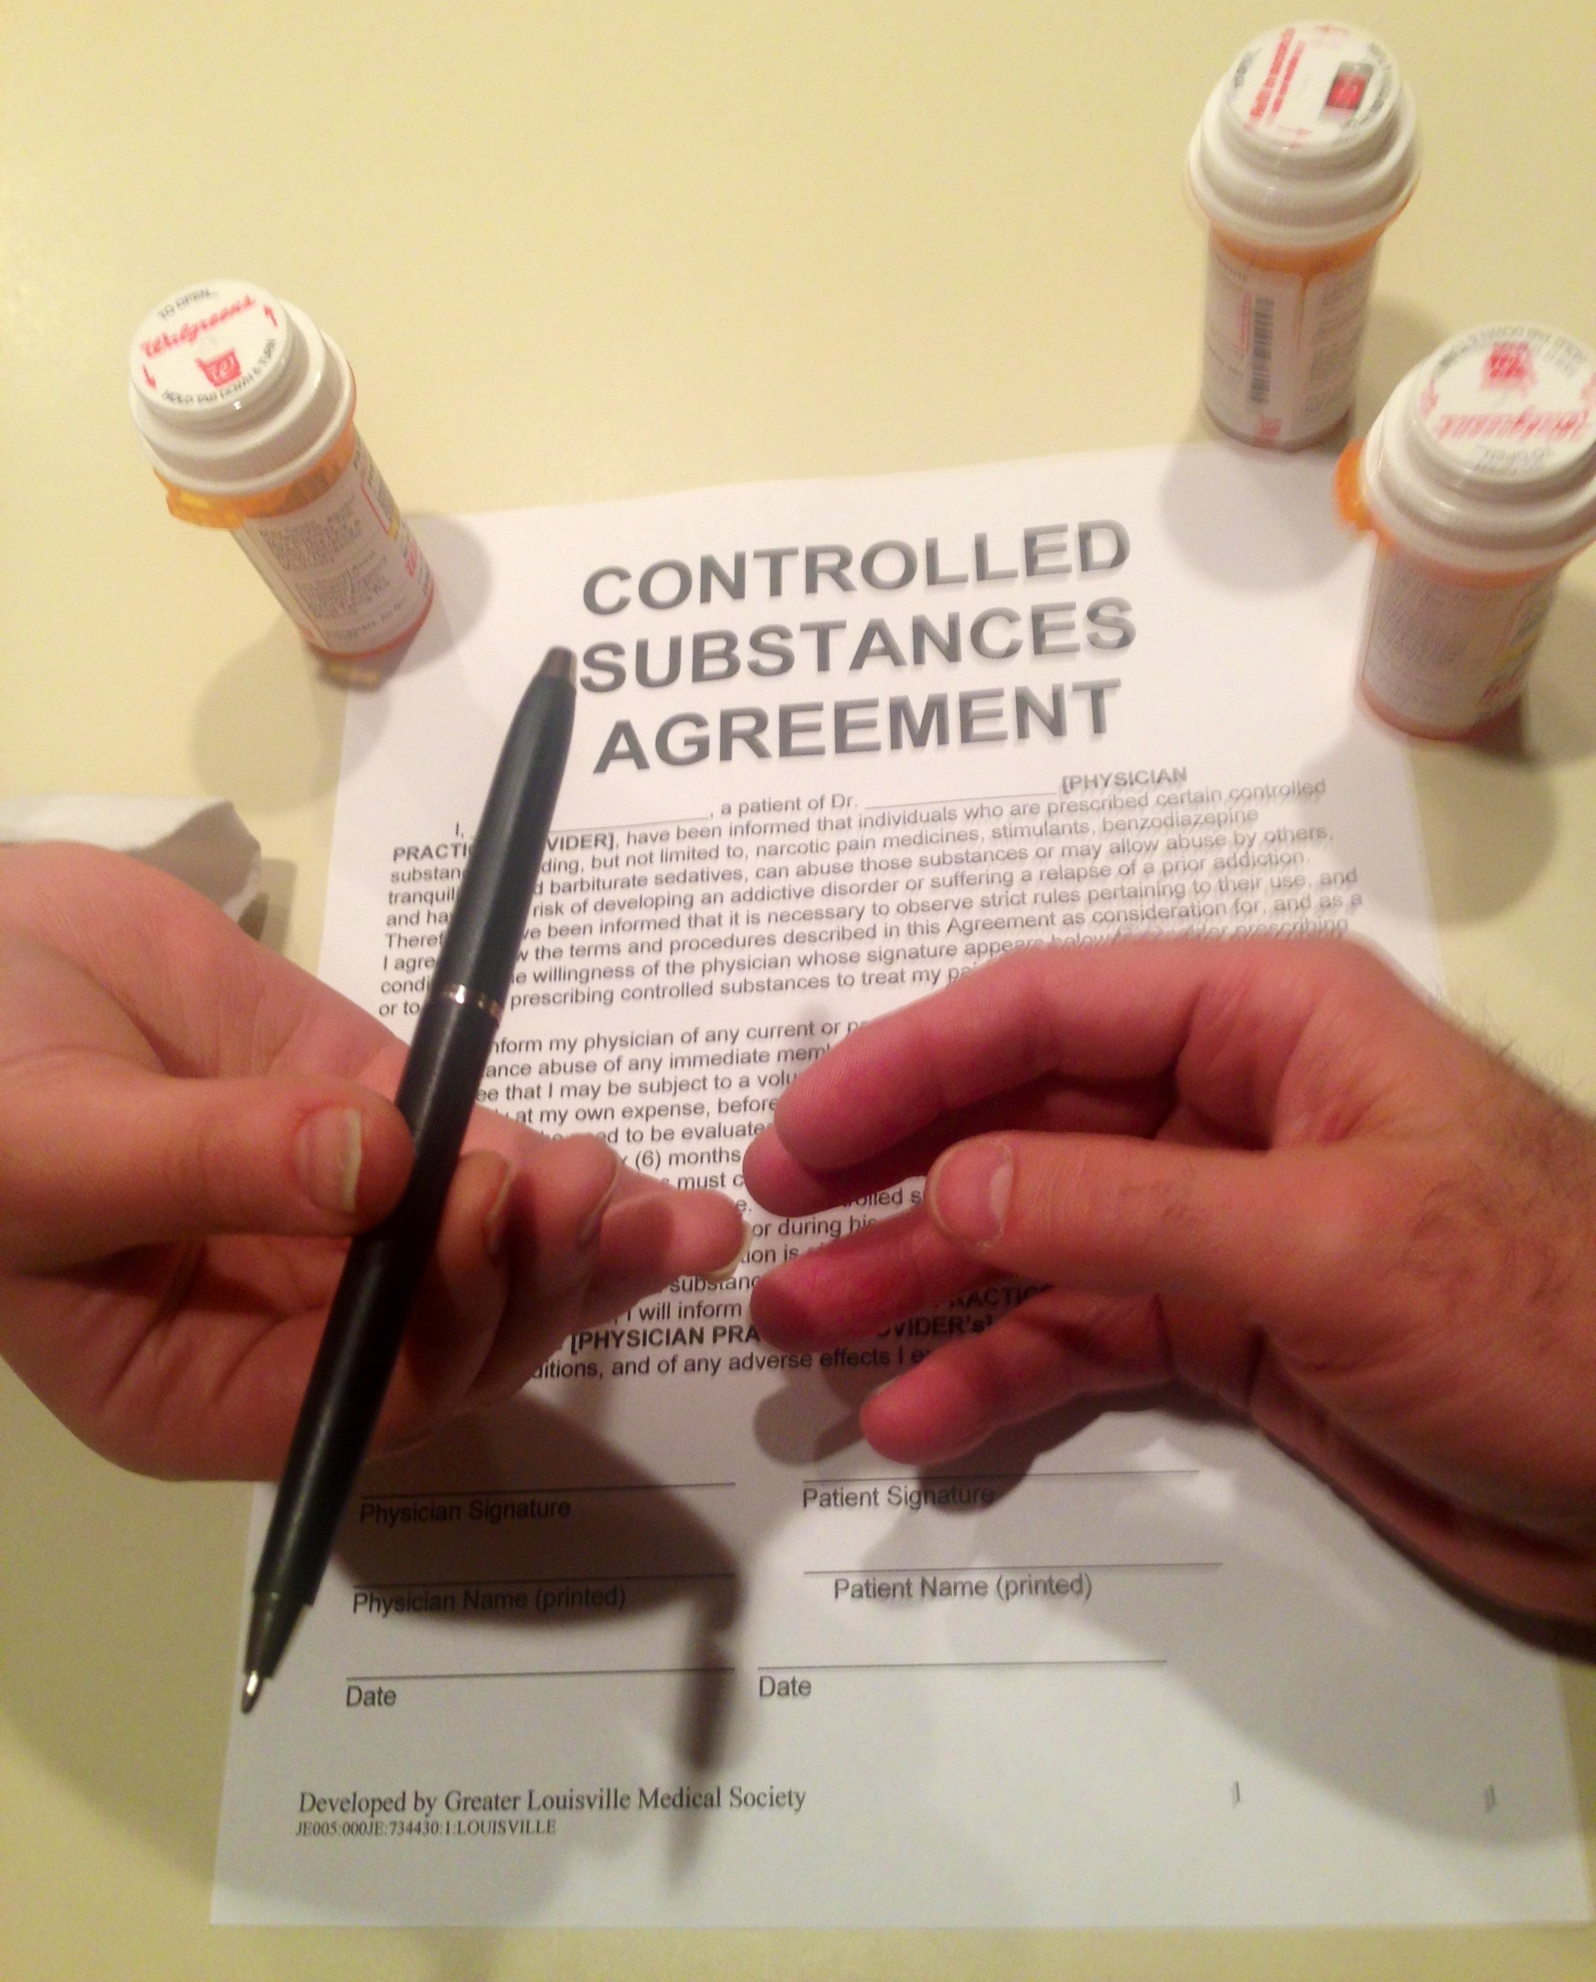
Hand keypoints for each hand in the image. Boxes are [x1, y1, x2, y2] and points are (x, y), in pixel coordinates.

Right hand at [0, 843, 743, 1478]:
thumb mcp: (48, 1146)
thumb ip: (208, 1163)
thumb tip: (381, 1169)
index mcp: (192, 1383)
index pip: (357, 1399)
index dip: (442, 1324)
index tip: (488, 1208)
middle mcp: (286, 1323)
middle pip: (450, 1342)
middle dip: (530, 1280)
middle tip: (582, 1190)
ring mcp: (343, 1219)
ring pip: (488, 1259)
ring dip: (584, 1244)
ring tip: (678, 1215)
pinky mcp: (380, 1119)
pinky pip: (486, 1157)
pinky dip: (560, 1170)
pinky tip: (653, 1183)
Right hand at [744, 938, 1595, 1623]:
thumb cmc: (1539, 1310)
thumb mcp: (1323, 1241)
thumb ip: (1120, 1205)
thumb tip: (945, 1178)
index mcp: (1263, 1021)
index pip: (1042, 1011)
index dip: (903, 1067)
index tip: (792, 1140)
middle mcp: (1227, 1103)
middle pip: (1020, 1121)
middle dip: (892, 1182)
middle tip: (766, 1243)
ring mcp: (1222, 1222)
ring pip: (1036, 1235)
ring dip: (921, 1285)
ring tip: (806, 1340)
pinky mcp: (1231, 1329)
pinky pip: (1085, 1333)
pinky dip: (1002, 1374)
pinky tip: (920, 1423)